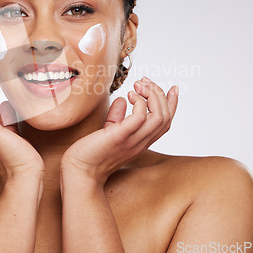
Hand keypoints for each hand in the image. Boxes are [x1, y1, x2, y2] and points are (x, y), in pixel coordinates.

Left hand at [61, 77, 178, 183]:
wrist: (79, 171)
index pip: (166, 123)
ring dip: (152, 95)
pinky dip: (139, 102)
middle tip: (145, 81)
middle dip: (159, 94)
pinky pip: (140, 117)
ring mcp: (133, 140)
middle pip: (165, 117)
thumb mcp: (110, 131)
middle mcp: (141, 142)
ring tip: (138, 85)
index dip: (173, 104)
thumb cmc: (91, 152)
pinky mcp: (120, 137)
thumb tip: (123, 99)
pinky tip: (130, 95)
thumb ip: (118, 116)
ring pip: (159, 116)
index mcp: (141, 141)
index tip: (173, 87)